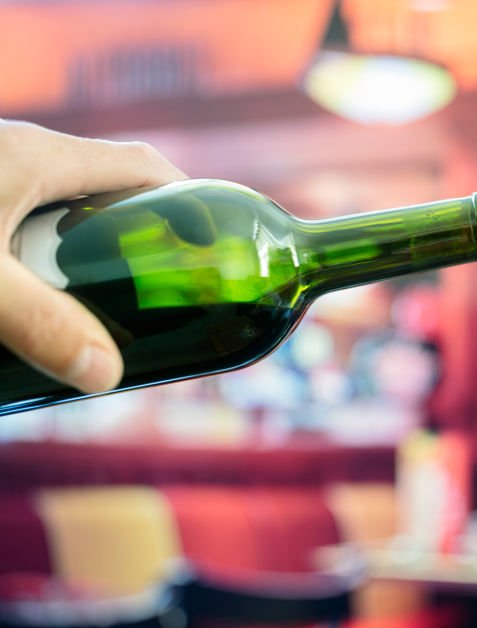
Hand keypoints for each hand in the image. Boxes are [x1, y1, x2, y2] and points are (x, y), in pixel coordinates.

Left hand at [0, 121, 186, 392]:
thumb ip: (37, 322)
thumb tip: (106, 375)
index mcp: (39, 156)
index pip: (143, 166)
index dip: (189, 201)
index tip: (210, 246)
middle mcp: (19, 155)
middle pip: (108, 188)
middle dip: (141, 235)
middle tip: (156, 290)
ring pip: (61, 206)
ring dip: (88, 248)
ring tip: (99, 303)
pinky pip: (22, 217)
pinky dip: (43, 255)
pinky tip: (32, 298)